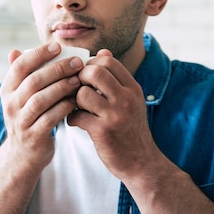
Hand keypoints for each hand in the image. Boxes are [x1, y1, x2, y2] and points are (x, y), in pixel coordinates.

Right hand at [0, 42, 83, 171]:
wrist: (22, 156)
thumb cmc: (27, 118)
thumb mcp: (18, 98)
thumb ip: (21, 76)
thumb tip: (15, 50)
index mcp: (7, 90)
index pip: (19, 66)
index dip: (38, 54)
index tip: (57, 46)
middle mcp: (10, 105)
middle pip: (33, 81)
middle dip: (57, 69)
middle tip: (77, 63)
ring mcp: (21, 122)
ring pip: (41, 100)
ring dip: (62, 87)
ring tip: (78, 80)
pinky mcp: (33, 136)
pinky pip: (50, 118)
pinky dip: (64, 107)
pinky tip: (76, 101)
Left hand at [68, 49, 157, 179]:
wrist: (141, 163)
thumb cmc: (131, 129)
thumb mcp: (130, 100)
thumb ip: (116, 77)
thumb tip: (102, 51)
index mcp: (132, 88)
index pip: (108, 60)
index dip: (91, 64)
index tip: (86, 76)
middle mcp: (126, 99)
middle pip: (95, 71)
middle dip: (80, 78)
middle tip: (78, 90)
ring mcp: (115, 115)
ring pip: (83, 93)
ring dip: (74, 100)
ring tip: (77, 107)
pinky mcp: (103, 132)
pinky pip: (76, 116)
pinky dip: (71, 118)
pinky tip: (76, 122)